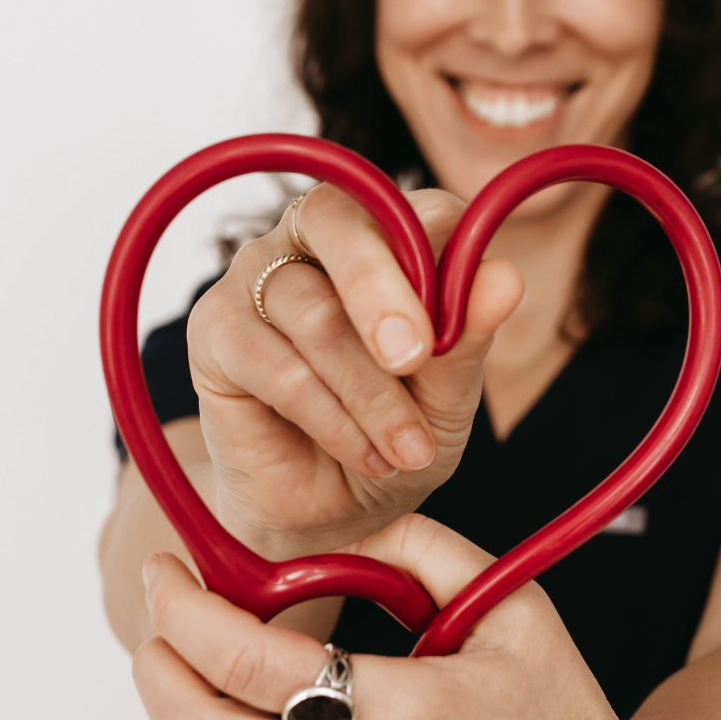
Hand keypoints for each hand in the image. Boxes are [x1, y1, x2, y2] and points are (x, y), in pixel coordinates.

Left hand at [131, 516, 716, 719]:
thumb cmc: (562, 718)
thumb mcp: (513, 606)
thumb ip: (421, 547)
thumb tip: (333, 537)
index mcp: (407, 712)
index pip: (246, 660)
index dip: (185, 606)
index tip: (170, 570)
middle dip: (157, 660)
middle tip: (166, 618)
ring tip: (207, 678)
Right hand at [185, 185, 522, 554]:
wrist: (331, 512)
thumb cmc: (394, 432)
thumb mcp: (448, 396)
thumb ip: (469, 334)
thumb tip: (506, 276)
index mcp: (390, 232)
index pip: (419, 207)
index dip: (442, 251)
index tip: (466, 314)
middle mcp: (317, 237)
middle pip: (341, 224)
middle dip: (383, 294)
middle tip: (415, 359)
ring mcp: (258, 275)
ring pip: (314, 312)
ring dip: (370, 393)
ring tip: (407, 451)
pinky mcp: (214, 329)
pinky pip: (273, 363)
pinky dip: (328, 416)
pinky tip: (362, 452)